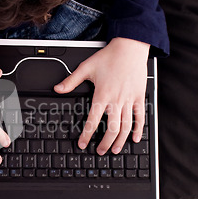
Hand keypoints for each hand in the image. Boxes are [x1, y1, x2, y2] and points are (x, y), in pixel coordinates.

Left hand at [54, 37, 148, 154]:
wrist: (130, 47)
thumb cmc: (109, 56)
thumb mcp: (86, 67)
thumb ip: (71, 81)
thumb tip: (57, 89)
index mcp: (102, 95)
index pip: (93, 121)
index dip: (87, 135)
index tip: (82, 144)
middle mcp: (116, 100)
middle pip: (112, 129)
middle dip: (105, 143)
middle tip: (99, 151)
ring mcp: (129, 100)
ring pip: (126, 126)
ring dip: (120, 141)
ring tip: (114, 150)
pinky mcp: (138, 97)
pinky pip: (140, 117)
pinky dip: (138, 129)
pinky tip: (135, 139)